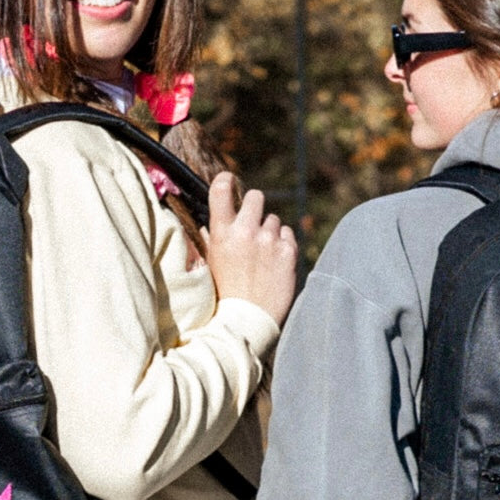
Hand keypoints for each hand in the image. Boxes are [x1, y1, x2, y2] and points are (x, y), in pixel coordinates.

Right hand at [205, 172, 297, 325]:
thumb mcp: (210, 263)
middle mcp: (245, 232)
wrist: (246, 320)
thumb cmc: (224, 293)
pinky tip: (274, 262)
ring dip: (269, 232)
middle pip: (256, 197)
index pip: (221, 190)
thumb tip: (210, 221)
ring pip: (273, 220)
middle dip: (254, 207)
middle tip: (252, 224)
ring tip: (262, 256)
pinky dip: (283, 244)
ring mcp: (269, 241)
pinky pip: (288, 234)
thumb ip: (211, 238)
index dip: (225, 180)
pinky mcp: (288, 251)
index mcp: (221, 233)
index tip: (228, 179)